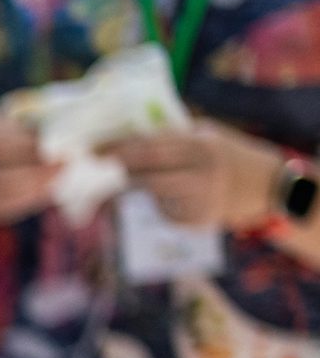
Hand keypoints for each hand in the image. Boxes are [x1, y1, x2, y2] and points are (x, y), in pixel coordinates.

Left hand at [107, 120, 279, 229]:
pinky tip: (176, 197)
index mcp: (200, 147)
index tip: (92, 150)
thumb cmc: (225, 154)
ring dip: (135, 187)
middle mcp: (199, 175)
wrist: (265, 186)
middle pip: (144, 176)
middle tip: (93, 168)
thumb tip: (123, 136)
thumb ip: (172, 137)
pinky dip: (159, 203)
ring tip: (132, 179)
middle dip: (116, 172)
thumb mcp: (205, 136)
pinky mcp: (195, 222)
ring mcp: (198, 201)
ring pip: (150, 196)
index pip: (148, 148)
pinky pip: (163, 211)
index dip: (117, 150)